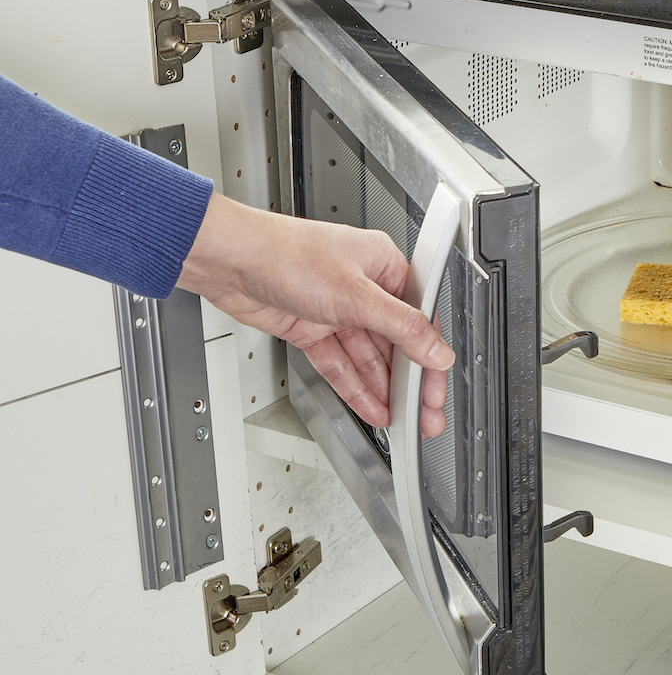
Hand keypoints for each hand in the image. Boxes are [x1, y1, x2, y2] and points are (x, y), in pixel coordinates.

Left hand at [177, 193, 452, 436]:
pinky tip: (371, 406)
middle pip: (394, 343)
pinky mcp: (311, 328)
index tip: (434, 388)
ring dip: (383, 390)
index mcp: (383, 265)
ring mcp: (335, 309)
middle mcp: (363, 287)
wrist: (229, 260)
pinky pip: (339, 364)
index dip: (430, 357)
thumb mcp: (356, 296)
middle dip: (408, 382)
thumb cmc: (286, 254)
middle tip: (422, 415)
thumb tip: (437, 351)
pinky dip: (354, 387)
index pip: (419, 319)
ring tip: (400, 420)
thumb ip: (402, 328)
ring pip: (367, 358)